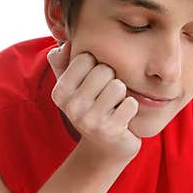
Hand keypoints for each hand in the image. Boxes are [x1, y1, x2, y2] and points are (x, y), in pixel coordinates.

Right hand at [47, 42, 141, 164]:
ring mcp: (90, 121)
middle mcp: (71, 107)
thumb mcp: (74, 87)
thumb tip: (63, 45)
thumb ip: (64, 63)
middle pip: (104, 70)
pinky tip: (123, 118)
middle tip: (106, 98)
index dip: (96, 66)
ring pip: (118, 85)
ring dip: (122, 95)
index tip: (94, 84)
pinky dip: (131, 109)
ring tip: (114, 106)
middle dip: (111, 79)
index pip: (85, 58)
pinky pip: (131, 103)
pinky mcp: (111, 131)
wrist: (106, 148)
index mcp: (60, 93)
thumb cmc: (92, 109)